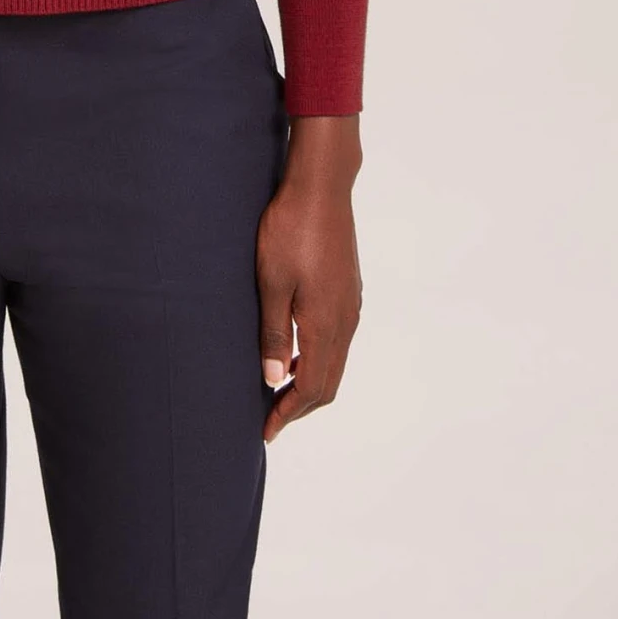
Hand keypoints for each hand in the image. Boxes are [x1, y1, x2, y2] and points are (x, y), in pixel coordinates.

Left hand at [256, 114, 362, 442]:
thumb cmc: (289, 231)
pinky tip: (295, 349)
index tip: (266, 431)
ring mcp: (351, 304)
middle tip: (271, 419)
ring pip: (335, 361)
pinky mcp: (349, 289)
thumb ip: (274, 333)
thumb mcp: (271, 282)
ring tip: (279, 388)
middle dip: (300, 406)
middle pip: (328, 382)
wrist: (321, 187)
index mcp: (326, 325)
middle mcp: (345, 321)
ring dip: (310, 381)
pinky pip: (338, 340)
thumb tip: (274, 380)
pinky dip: (318, 358)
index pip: (312, 388)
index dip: (289, 414)